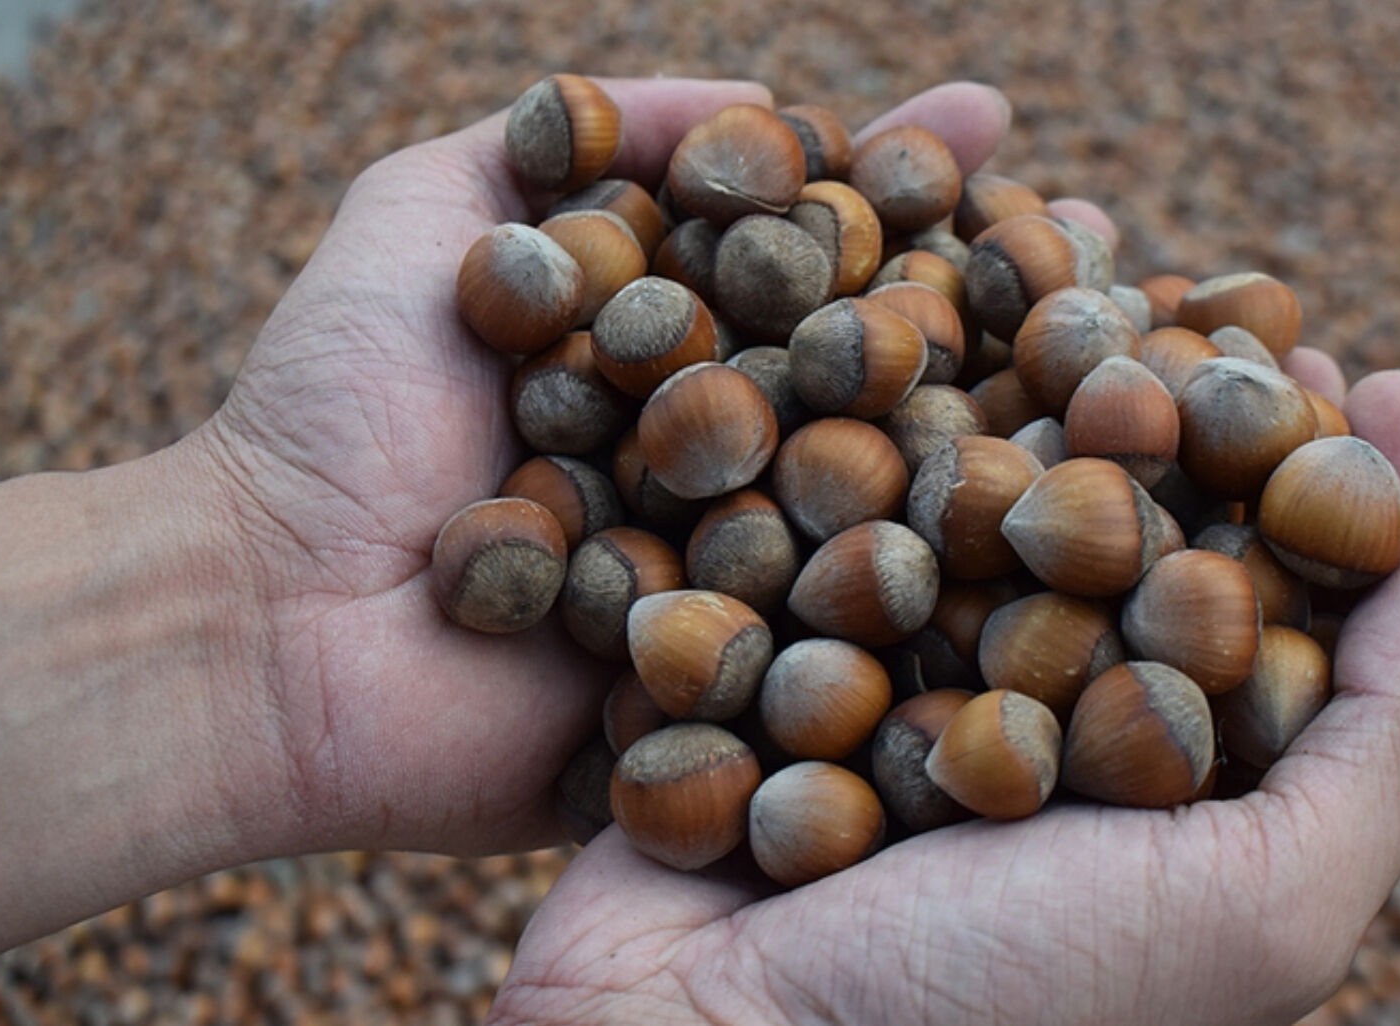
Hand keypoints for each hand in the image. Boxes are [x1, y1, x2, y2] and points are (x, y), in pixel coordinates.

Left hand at [190, 79, 1105, 857]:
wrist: (267, 624)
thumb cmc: (334, 412)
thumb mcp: (429, 217)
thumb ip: (571, 136)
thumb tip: (764, 88)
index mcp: (666, 358)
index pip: (812, 259)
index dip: (898, 196)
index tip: (995, 133)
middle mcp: (720, 467)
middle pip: (882, 378)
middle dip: (994, 311)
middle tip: (1107, 248)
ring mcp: (736, 590)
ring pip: (901, 515)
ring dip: (1018, 449)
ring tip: (1132, 373)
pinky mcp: (737, 713)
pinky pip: (858, 662)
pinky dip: (965, 613)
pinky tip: (1083, 554)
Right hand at [484, 366, 1399, 1025]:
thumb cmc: (998, 1009)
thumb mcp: (1259, 907)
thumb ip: (1386, 744)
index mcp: (1172, 798)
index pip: (1278, 614)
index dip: (1334, 493)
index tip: (1366, 373)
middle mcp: (1040, 734)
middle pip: (1135, 537)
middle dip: (1191, 412)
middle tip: (1226, 296)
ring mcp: (898, 687)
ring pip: (986, 503)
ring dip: (1036, 382)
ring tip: (1084, 256)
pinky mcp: (771, 655)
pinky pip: (835, 513)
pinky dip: (875, 417)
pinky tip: (917, 319)